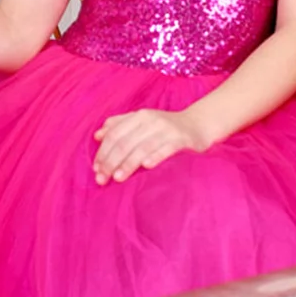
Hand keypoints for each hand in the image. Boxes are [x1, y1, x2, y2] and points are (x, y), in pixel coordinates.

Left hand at [93, 108, 207, 185]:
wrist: (199, 124)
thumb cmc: (166, 127)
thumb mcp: (142, 122)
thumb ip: (120, 125)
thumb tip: (97, 135)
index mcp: (138, 117)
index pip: (115, 134)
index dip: (103, 152)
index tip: (96, 169)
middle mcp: (151, 120)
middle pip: (125, 142)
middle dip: (111, 162)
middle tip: (102, 179)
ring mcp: (166, 129)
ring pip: (142, 147)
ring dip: (128, 163)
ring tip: (118, 178)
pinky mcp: (181, 139)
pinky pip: (166, 148)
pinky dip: (156, 156)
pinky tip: (146, 166)